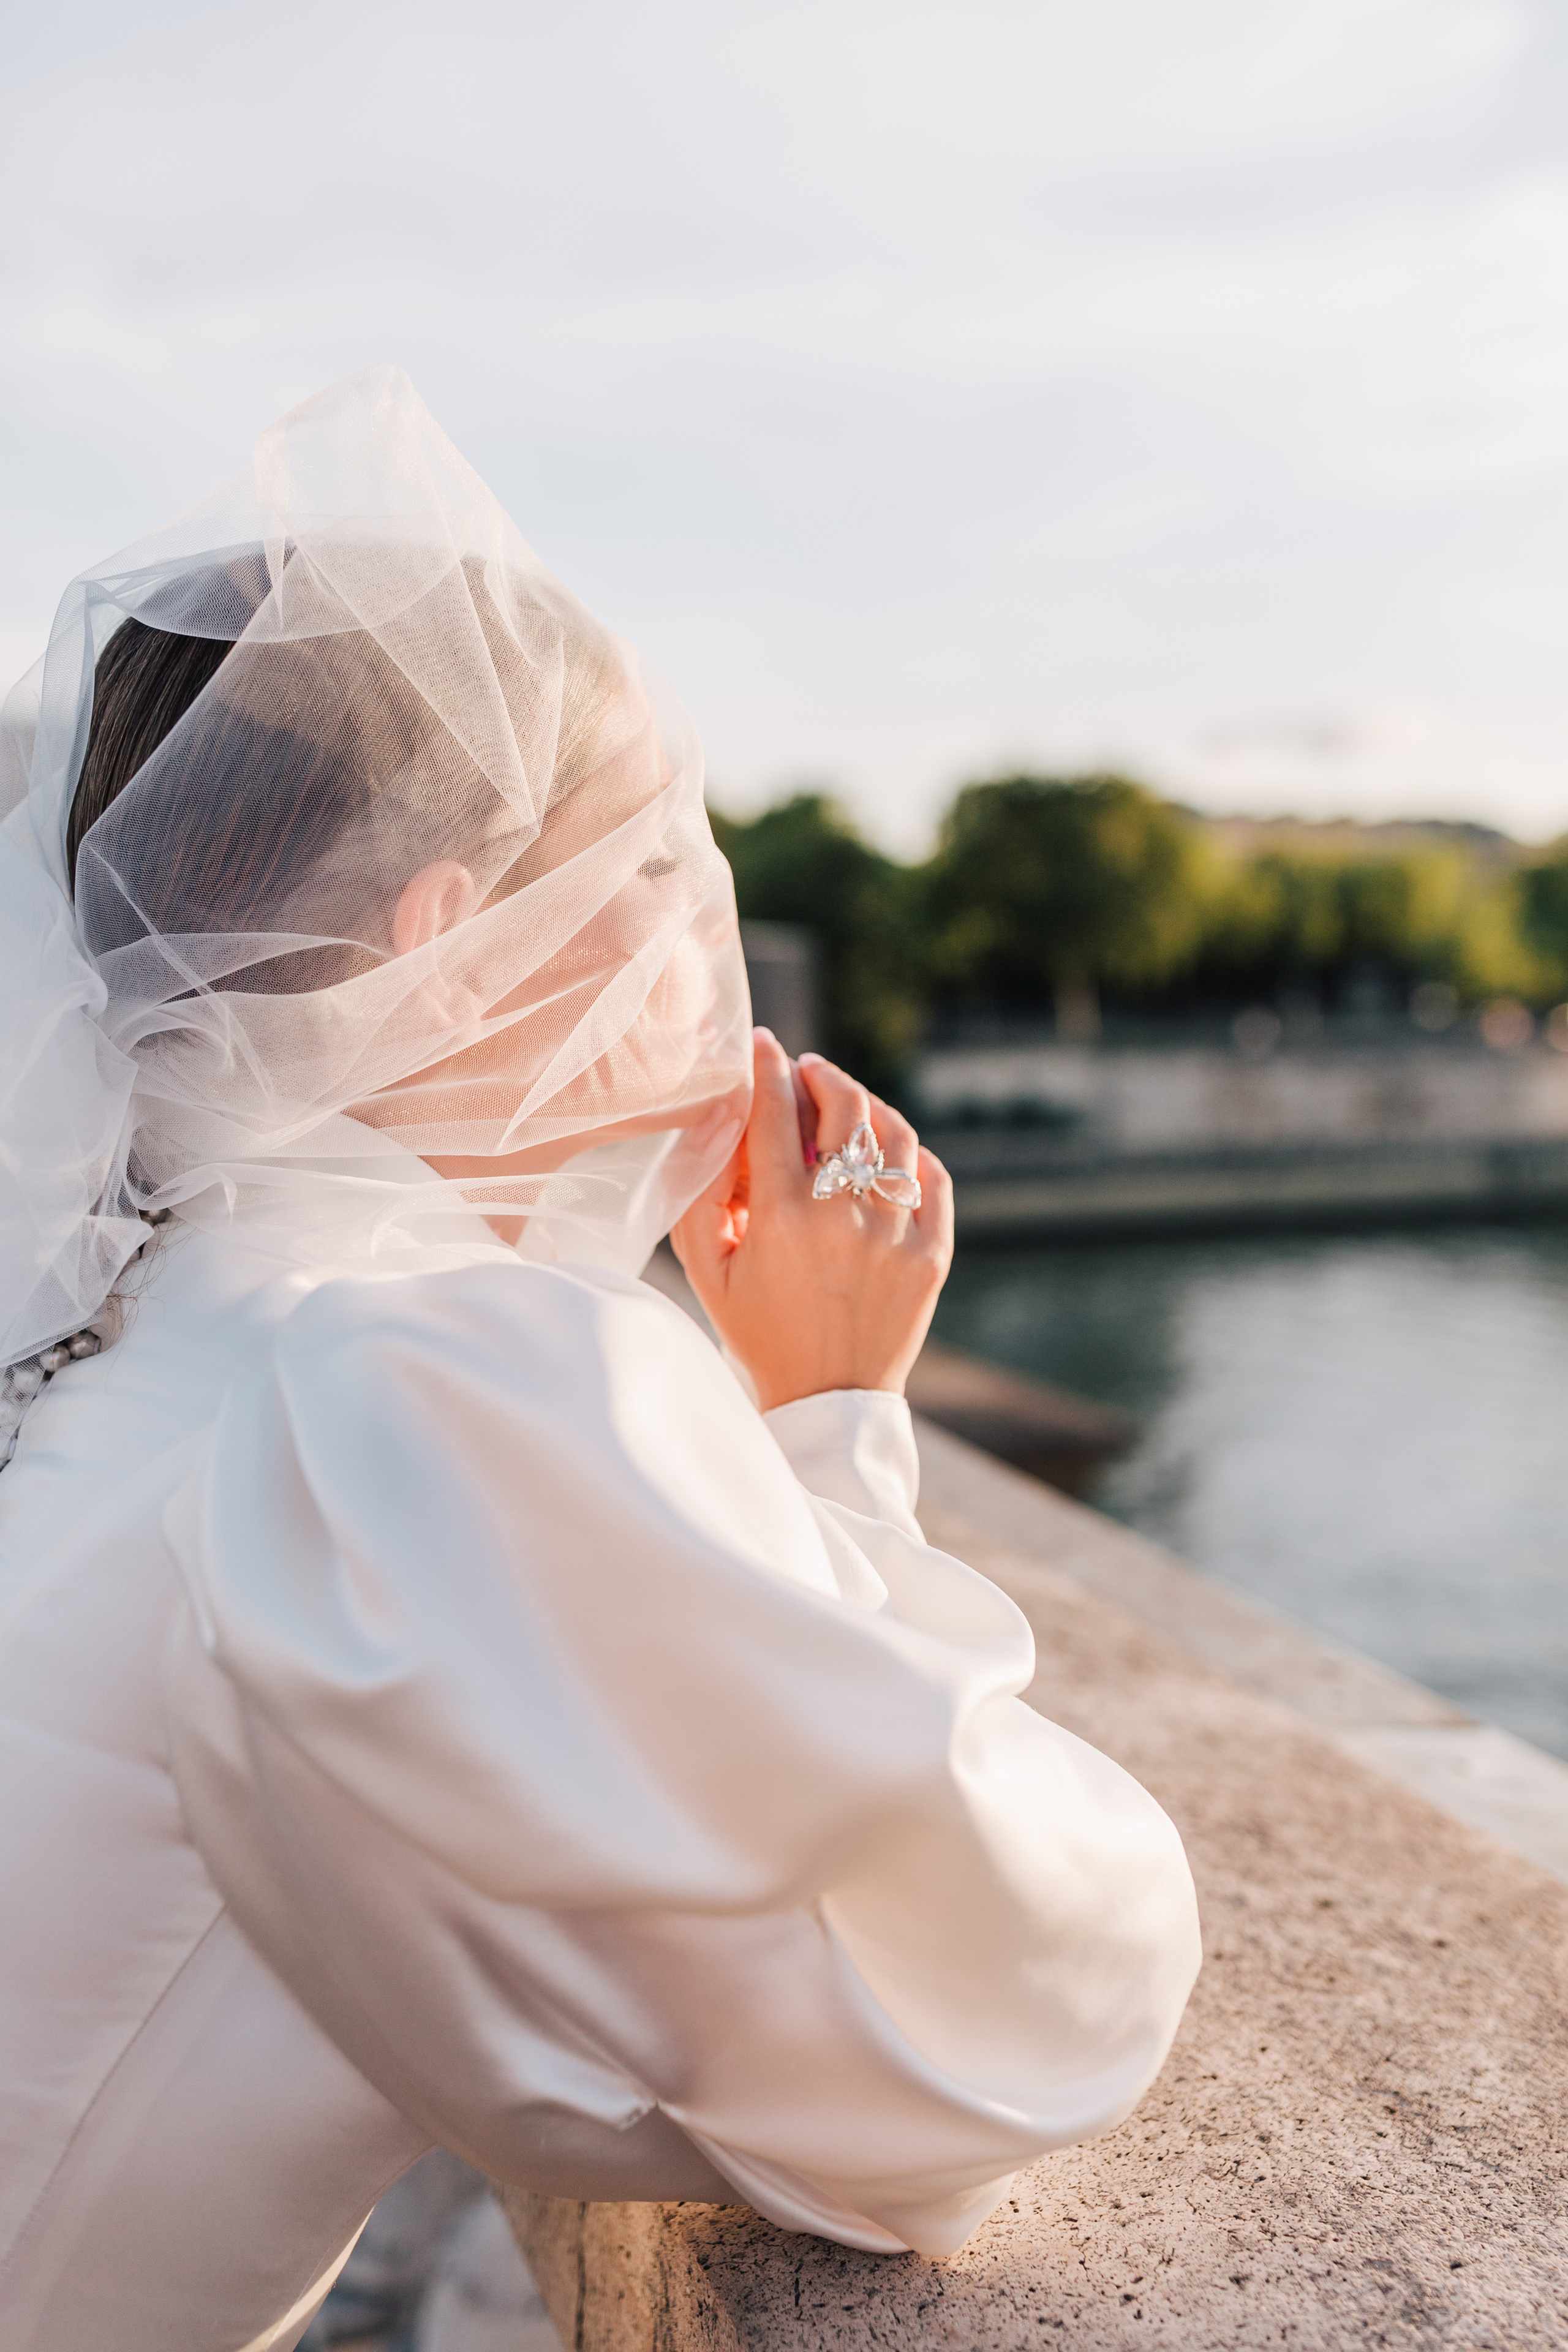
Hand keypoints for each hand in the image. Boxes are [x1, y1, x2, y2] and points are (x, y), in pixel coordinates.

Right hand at [671, 1029, 953, 1414]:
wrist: (828, 1400)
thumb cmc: (759, 1334)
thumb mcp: (707, 1271)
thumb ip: (701, 1196)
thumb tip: (718, 1124)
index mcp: (782, 1216)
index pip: (773, 1110)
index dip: (767, 1065)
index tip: (762, 1044)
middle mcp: (843, 1216)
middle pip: (843, 1106)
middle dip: (822, 1073)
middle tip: (808, 1068)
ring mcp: (895, 1233)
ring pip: (894, 1133)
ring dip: (868, 1104)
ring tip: (848, 1102)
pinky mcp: (932, 1252)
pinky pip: (931, 1176)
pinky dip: (911, 1152)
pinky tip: (889, 1149)